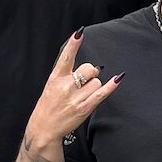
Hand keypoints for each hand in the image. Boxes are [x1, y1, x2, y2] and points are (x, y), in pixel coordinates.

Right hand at [23, 32, 119, 149]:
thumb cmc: (48, 107)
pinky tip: (118, 79)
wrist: (43, 129)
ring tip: (83, 96)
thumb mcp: (51, 87)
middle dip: (90, 74)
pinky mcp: (84, 108)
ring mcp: (75, 97)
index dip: (73, 44)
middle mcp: (65, 86)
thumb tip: (91, 68)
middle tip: (84, 83)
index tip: (80, 32)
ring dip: (94, 86)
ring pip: (96, 82)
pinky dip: (111, 86)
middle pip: (89, 68)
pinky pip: (101, 93)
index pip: (66, 57)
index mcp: (56, 78)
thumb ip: (66, 76)